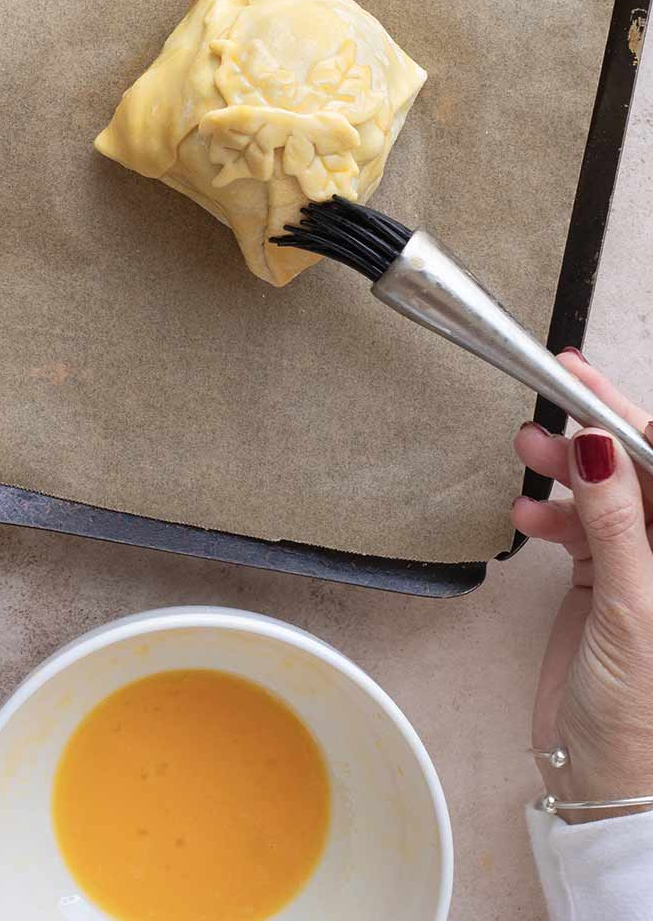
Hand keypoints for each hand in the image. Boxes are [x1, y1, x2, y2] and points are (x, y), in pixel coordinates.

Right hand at [514, 351, 652, 819]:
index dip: (629, 419)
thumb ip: (617, 524)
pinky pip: (580, 527)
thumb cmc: (643, 719)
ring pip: (606, 493)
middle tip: (550, 399)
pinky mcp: (605, 585)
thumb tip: (600, 445)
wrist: (610, 788)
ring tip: (527, 450)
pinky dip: (551, 514)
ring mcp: (642, 569)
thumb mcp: (631, 609)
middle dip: (596, 434)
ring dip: (566, 470)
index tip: (583, 381)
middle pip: (640, 472)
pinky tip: (527, 516)